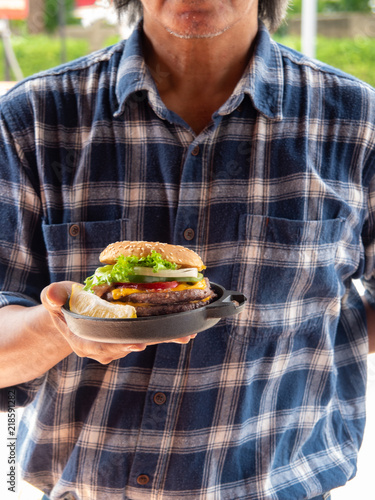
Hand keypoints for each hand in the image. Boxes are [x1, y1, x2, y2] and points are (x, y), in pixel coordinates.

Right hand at [40, 281, 195, 363]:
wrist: (71, 313)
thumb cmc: (65, 302)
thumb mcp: (56, 296)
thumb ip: (54, 296)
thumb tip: (53, 296)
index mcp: (84, 341)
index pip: (102, 346)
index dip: (118, 345)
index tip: (135, 343)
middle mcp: (103, 347)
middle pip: (128, 346)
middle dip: (151, 341)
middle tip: (172, 337)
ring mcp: (117, 344)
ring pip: (141, 342)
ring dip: (163, 339)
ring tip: (184, 335)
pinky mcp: (129, 337)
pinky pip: (147, 336)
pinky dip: (164, 334)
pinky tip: (184, 331)